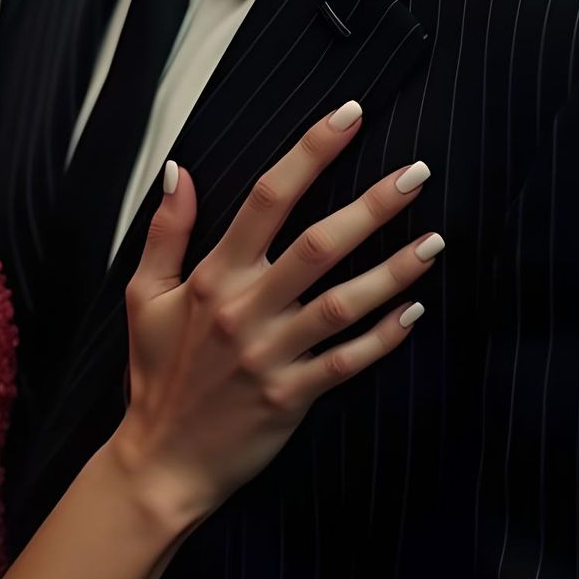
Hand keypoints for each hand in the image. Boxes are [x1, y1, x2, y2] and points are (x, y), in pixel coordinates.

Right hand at [115, 101, 438, 530]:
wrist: (161, 461)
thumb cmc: (155, 374)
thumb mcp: (144, 296)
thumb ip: (166, 231)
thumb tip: (179, 169)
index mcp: (213, 276)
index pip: (266, 198)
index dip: (310, 153)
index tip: (348, 116)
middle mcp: (246, 309)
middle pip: (318, 244)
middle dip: (371, 205)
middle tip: (417, 172)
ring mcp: (273, 354)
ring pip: (344, 302)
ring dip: (393, 269)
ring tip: (435, 241)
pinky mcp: (294, 395)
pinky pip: (349, 360)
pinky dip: (384, 336)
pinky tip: (415, 310)